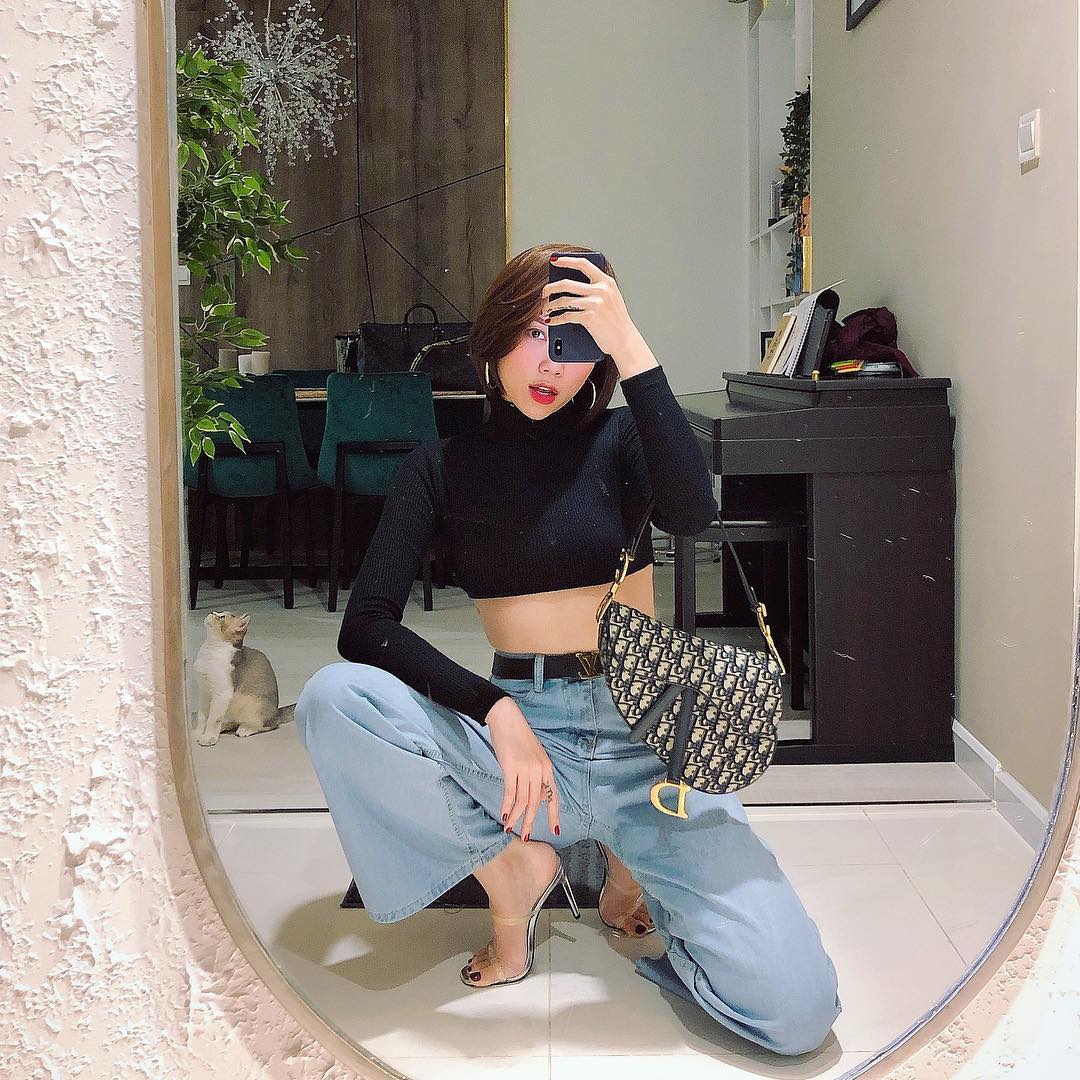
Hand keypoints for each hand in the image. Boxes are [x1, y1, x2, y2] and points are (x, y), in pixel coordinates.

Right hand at [485, 697, 561, 839]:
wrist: (507, 718)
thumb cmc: (519, 736)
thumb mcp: (534, 755)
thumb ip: (537, 773)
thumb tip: (535, 794)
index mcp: (547, 768)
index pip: (553, 796)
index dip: (554, 814)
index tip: (555, 830)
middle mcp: (539, 770)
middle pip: (536, 802)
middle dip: (531, 821)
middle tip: (525, 836)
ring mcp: (526, 769)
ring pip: (523, 800)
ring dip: (516, 817)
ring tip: (510, 828)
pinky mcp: (511, 767)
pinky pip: (510, 792)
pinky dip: (507, 806)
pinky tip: (504, 815)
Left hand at [541, 254, 640, 362]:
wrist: (625, 340)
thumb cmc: (616, 321)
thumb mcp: (611, 298)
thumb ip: (597, 288)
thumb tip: (570, 284)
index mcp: (606, 282)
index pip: (584, 264)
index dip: (567, 260)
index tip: (554, 260)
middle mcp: (601, 290)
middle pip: (567, 283)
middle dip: (550, 288)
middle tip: (544, 292)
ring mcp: (595, 304)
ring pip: (564, 300)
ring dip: (551, 305)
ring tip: (546, 309)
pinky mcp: (589, 318)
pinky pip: (566, 315)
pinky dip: (556, 319)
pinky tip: (551, 321)